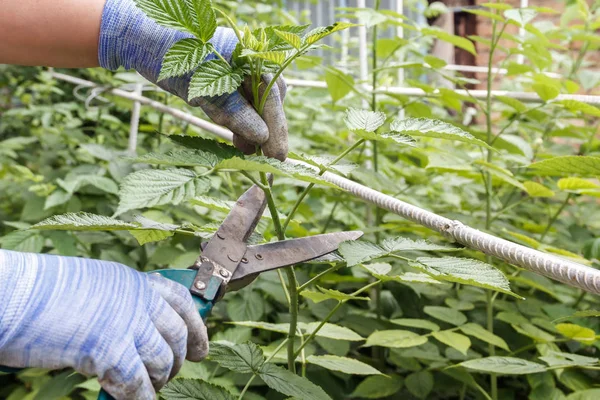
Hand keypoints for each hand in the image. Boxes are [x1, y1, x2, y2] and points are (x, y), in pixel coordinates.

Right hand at [0, 250, 207, 399]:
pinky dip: (139, 397)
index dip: (196, 327)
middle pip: (176, 334)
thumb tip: (137, 330)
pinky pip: (136, 382)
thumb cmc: (46, 292)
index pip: (181, 301)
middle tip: (169, 374)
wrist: (15, 294)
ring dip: (157, 380)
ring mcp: (126, 323)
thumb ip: (122, 304)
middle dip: (178, 359)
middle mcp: (137, 299)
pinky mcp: (108, 350)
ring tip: (148, 389)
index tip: (202, 348)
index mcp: (134, 281)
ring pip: (161, 360)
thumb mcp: (97, 286)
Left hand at [99, 0, 287, 159]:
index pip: (272, 95)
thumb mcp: (207, 90)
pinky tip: (239, 141)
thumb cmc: (175, 57)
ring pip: (255, 106)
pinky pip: (240, 106)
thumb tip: (261, 138)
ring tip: (250, 153)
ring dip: (254, 129)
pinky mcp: (224, 82)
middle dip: (268, 129)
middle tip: (268, 159)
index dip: (277, 127)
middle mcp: (249, 63)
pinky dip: (240, 123)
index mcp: (250, 56)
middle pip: (269, 100)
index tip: (278, 155)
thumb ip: (236, 113)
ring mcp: (237, 73)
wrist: (144, 42)